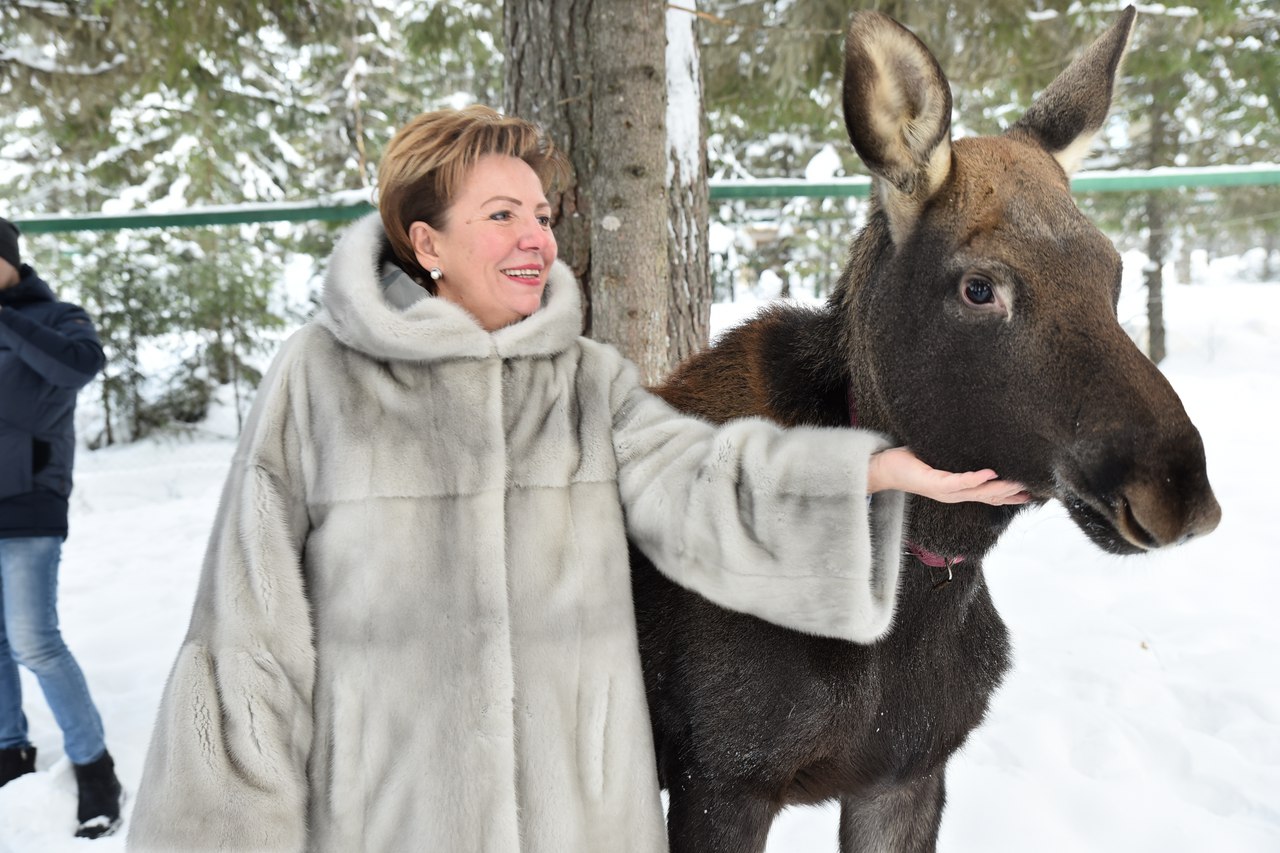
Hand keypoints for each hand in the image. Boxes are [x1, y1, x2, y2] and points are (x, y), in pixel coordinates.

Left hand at [868, 447, 1030, 505]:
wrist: (884, 468)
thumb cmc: (911, 461)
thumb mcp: (941, 460)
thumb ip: (958, 457)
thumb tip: (974, 441)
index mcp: (958, 490)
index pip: (989, 496)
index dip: (1010, 496)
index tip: (1032, 493)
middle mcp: (954, 494)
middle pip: (990, 498)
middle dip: (1013, 494)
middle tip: (1037, 490)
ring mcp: (946, 491)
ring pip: (980, 493)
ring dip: (1002, 488)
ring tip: (1021, 482)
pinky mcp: (935, 484)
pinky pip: (959, 482)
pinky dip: (976, 478)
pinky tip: (991, 473)